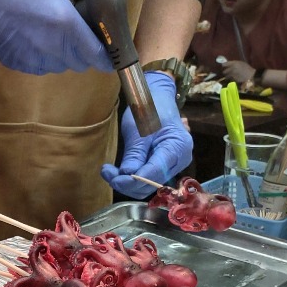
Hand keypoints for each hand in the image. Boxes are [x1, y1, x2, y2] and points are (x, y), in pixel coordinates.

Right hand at [0, 0, 112, 74]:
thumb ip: (76, 5)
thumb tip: (85, 14)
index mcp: (66, 27)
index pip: (96, 55)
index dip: (106, 57)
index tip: (109, 54)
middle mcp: (53, 49)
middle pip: (79, 63)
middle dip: (83, 53)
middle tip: (78, 35)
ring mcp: (34, 60)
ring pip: (60, 66)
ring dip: (63, 56)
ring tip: (54, 37)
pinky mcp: (18, 64)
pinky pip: (40, 67)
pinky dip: (44, 58)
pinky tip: (35, 40)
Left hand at [100, 71, 192, 198]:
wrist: (157, 100)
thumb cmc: (149, 109)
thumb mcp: (139, 129)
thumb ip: (135, 154)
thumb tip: (127, 176)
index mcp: (178, 147)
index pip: (155, 173)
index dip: (133, 181)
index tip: (114, 178)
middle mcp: (179, 160)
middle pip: (151, 183)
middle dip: (127, 183)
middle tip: (106, 172)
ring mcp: (172, 165)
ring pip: (146, 185)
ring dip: (126, 183)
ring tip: (108, 171)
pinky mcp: (162, 168)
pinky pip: (145, 179)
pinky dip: (129, 179)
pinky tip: (116, 172)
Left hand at [221, 60, 254, 83]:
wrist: (251, 74)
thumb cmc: (246, 68)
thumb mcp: (240, 63)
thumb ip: (233, 63)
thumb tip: (227, 64)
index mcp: (234, 63)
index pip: (224, 64)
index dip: (224, 65)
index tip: (224, 66)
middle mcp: (232, 69)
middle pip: (224, 71)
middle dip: (226, 72)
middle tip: (228, 72)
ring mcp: (232, 74)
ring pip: (227, 76)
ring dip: (228, 76)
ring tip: (233, 75)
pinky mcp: (233, 79)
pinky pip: (230, 79)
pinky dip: (232, 79)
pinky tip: (236, 77)